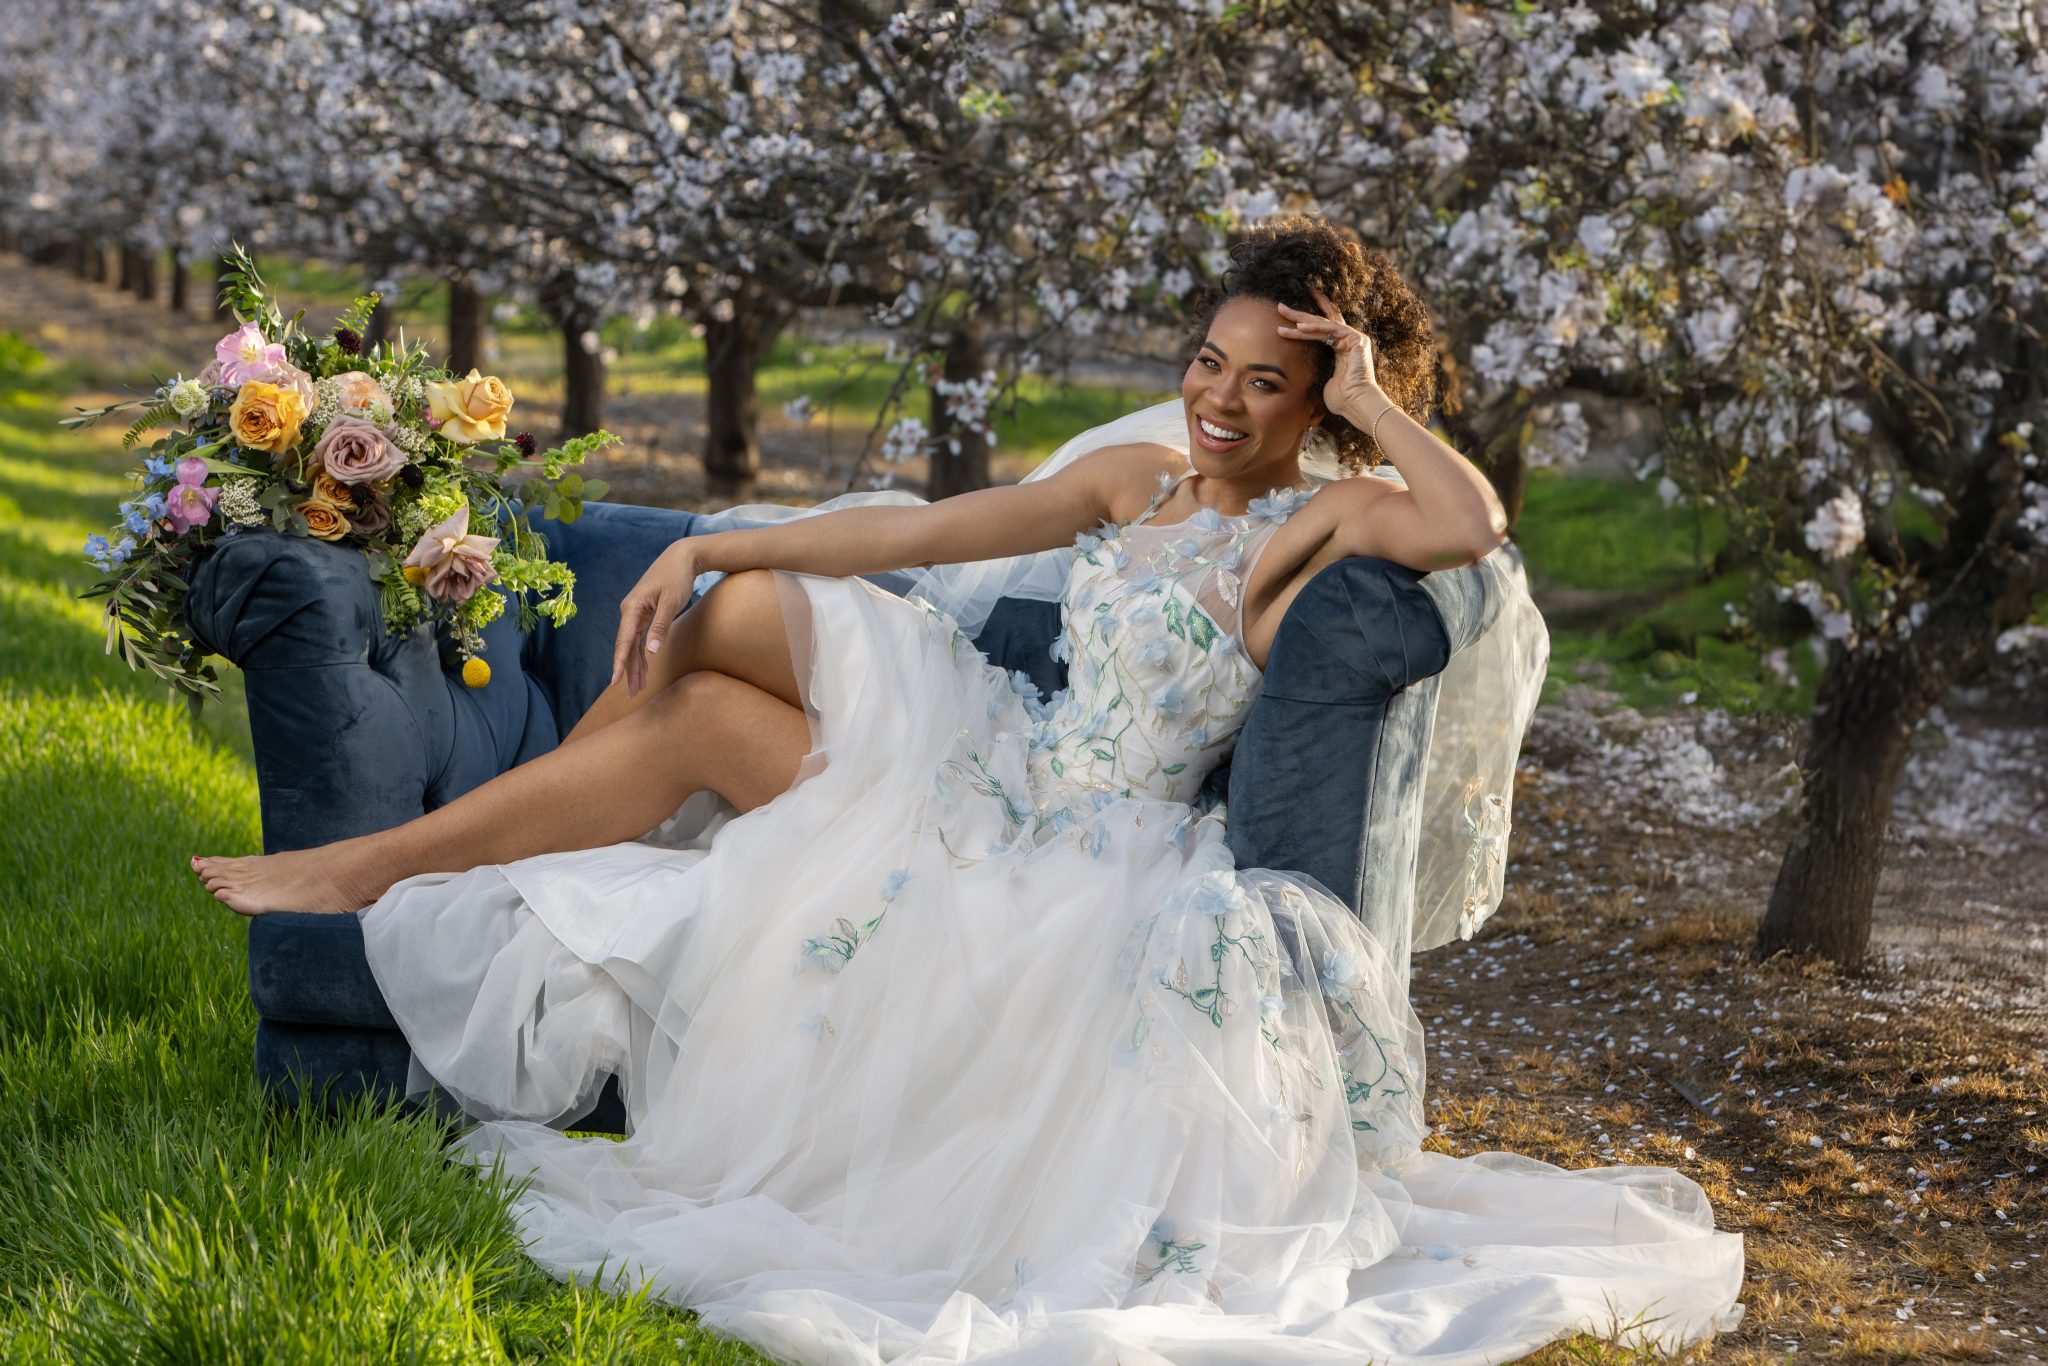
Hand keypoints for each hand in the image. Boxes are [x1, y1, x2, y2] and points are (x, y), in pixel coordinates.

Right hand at [611, 538, 700, 695]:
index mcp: (632, 608)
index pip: (623, 641)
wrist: (681, 557)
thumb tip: (651, 651)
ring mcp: (636, 613)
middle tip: (631, 694)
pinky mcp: (644, 613)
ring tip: (637, 688)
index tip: (615, 681)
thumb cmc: (677, 577)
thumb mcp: (672, 602)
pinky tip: (643, 669)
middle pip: (626, 646)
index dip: (619, 663)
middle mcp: (629, 612)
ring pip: (632, 645)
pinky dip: (642, 654)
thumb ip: (661, 627)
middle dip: (628, 671)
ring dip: (635, 666)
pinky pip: (639, 638)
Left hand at [1277, 287, 1387, 425]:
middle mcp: (1348, 340)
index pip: (1322, 329)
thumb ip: (1316, 369)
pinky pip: (1332, 329)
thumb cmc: (1341, 399)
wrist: (1355, 403)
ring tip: (1283, 314)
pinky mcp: (1356, 340)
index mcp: (1341, 349)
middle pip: (1321, 323)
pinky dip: (1316, 328)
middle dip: (1300, 315)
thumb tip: (1300, 372)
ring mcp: (1354, 338)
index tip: (1289, 315)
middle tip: (1281, 307)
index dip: (1306, 321)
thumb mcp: (1323, 379)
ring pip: (1323, 324)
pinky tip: (1300, 328)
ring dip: (1302, 320)